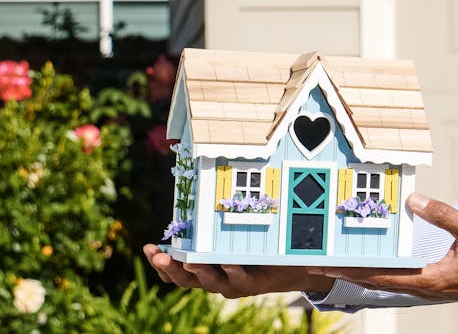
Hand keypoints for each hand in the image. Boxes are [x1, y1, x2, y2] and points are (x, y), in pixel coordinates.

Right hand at [142, 244, 334, 297]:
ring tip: (189, 260)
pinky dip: (233, 271)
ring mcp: (230, 284)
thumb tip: (194, 198)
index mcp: (203, 269)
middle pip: (186, 279)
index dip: (159, 263)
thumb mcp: (228, 238)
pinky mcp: (250, 285)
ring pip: (209, 282)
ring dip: (199, 271)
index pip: (174, 271)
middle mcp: (213, 279)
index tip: (147, 247)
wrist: (285, 267)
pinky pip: (239, 279)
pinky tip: (227, 261)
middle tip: (159, 257)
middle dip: (170, 268)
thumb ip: (211, 228)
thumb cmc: (252, 249)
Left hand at [309, 193, 457, 311]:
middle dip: (348, 272)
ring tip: (340, 263)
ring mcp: (430, 287)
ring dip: (364, 273)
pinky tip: (377, 264)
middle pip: (378, 281)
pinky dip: (383, 272)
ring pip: (388, 282)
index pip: (382, 275)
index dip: (351, 270)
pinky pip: (401, 279)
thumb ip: (443, 215)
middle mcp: (425, 287)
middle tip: (318, 264)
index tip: (325, 265)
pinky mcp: (435, 284)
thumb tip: (414, 200)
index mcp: (431, 278)